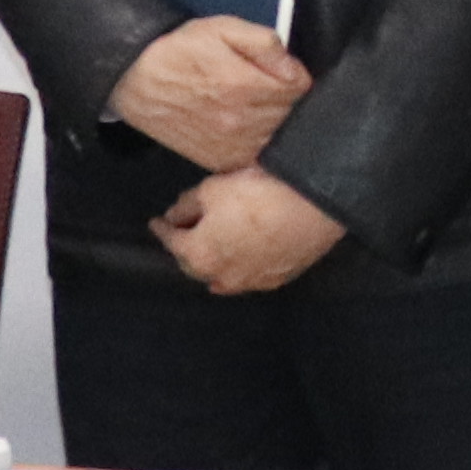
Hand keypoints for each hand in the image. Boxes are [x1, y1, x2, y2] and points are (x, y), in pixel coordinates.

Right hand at [111, 17, 311, 169]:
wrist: (136, 83)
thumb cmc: (177, 52)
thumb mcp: (222, 29)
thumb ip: (265, 44)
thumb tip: (293, 67)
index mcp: (244, 85)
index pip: (299, 87)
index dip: (292, 73)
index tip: (278, 68)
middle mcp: (241, 121)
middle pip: (290, 113)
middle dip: (283, 96)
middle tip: (260, 82)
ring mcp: (230, 146)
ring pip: (276, 135)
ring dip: (271, 119)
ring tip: (248, 101)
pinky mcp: (219, 161)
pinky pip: (255, 155)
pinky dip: (255, 140)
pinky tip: (240, 123)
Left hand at [151, 169, 351, 295]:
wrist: (313, 206)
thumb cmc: (260, 194)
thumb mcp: (213, 188)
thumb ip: (188, 204)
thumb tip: (175, 214)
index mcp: (199, 254)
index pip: (172, 241)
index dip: (162, 229)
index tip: (157, 222)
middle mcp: (222, 275)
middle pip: (194, 264)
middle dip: (186, 249)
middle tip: (184, 233)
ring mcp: (251, 281)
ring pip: (222, 277)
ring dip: (212, 263)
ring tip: (210, 249)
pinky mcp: (277, 278)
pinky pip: (249, 277)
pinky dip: (239, 269)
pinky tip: (241, 260)